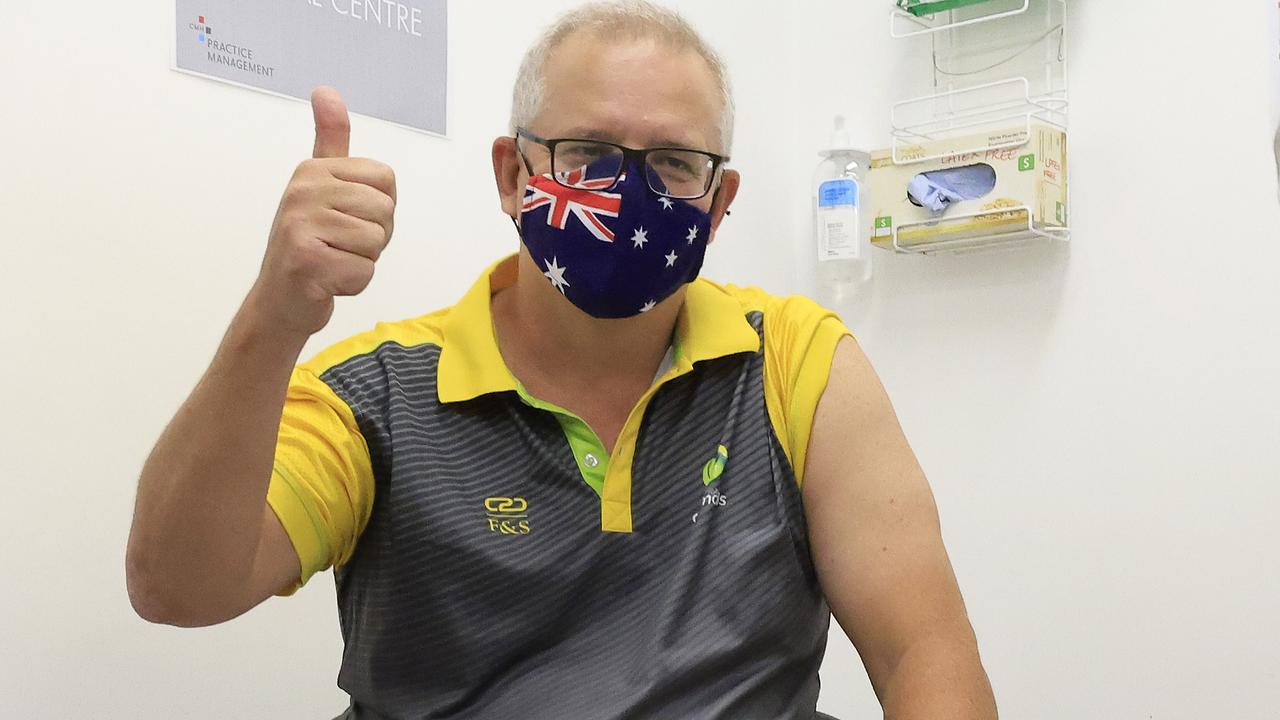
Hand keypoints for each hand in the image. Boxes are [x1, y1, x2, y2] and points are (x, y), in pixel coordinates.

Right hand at [249, 86, 396, 336]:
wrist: (280, 301)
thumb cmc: (309, 243)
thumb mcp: (320, 186)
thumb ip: (330, 140)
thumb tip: (326, 90)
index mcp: (312, 170)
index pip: (386, 179)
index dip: (379, 207)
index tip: (348, 219)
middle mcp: (303, 191)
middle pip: (385, 210)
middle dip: (374, 237)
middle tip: (340, 245)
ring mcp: (301, 226)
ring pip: (377, 241)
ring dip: (362, 260)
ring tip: (332, 260)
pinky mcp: (307, 262)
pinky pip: (364, 271)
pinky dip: (352, 284)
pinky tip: (327, 281)